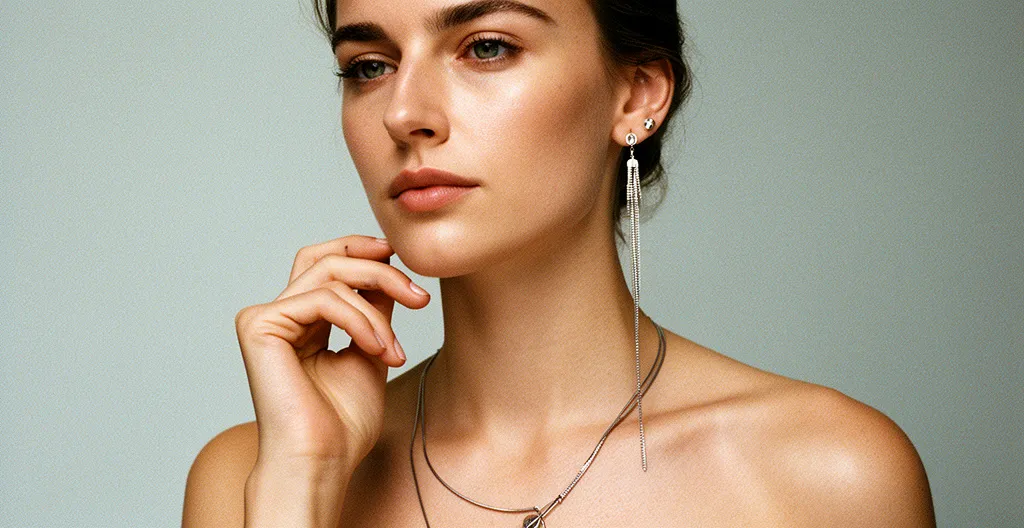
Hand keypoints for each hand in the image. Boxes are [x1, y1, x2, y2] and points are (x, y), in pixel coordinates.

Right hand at [234, 235, 429, 472]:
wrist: (322, 462)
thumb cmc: (343, 424)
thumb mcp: (372, 349)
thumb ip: (374, 309)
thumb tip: (387, 264)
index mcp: (301, 320)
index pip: (328, 263)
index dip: (365, 253)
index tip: (407, 267)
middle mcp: (279, 315)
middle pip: (329, 260)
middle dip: (380, 270)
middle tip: (419, 297)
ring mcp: (265, 318)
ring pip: (331, 276)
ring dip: (377, 310)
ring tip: (394, 350)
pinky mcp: (259, 325)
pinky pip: (323, 299)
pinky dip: (359, 320)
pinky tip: (376, 348)